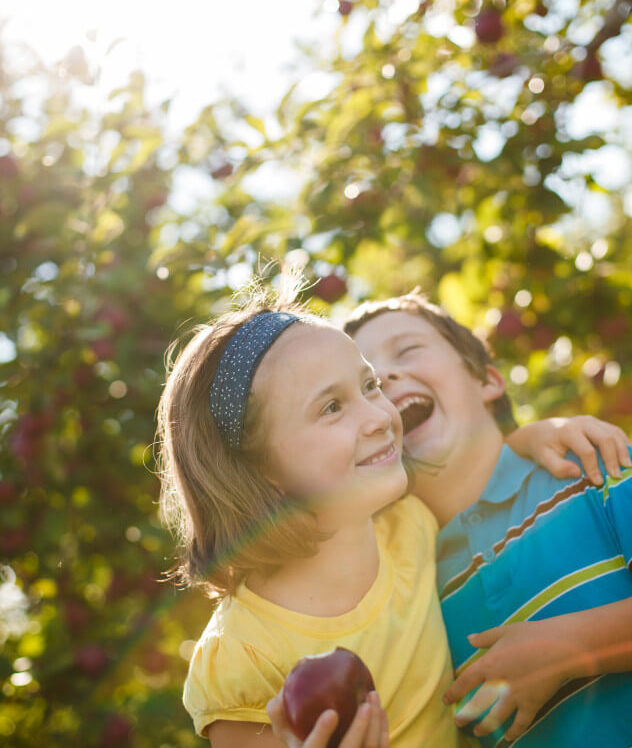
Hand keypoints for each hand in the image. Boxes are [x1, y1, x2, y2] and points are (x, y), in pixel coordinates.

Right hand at [267, 688, 388, 747]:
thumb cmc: (299, 738)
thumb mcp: (284, 730)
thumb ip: (278, 714)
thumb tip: (278, 698)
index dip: (322, 733)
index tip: (332, 712)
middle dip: (359, 728)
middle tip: (365, 703)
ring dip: (375, 724)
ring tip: (373, 697)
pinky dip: (382, 730)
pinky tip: (380, 710)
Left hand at [443, 621, 578, 741]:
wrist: (558, 647)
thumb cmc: (530, 635)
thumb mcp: (504, 631)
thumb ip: (485, 637)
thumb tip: (469, 639)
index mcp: (489, 664)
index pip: (466, 681)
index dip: (454, 691)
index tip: (446, 700)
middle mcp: (499, 683)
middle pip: (477, 703)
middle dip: (466, 715)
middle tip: (458, 722)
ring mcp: (515, 696)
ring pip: (496, 717)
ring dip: (485, 727)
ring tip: (478, 732)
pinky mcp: (532, 704)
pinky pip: (520, 722)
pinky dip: (514, 731)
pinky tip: (508, 737)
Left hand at [506, 416, 630, 485]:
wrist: (541, 431)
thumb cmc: (543, 448)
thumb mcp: (543, 459)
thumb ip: (557, 468)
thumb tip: (577, 473)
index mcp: (568, 431)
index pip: (587, 450)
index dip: (594, 467)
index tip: (598, 482)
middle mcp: (582, 422)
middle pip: (605, 438)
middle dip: (613, 458)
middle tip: (618, 476)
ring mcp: (592, 421)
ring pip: (614, 433)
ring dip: (623, 450)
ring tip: (628, 468)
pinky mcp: (599, 424)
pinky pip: (616, 432)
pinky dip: (624, 444)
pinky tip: (628, 458)